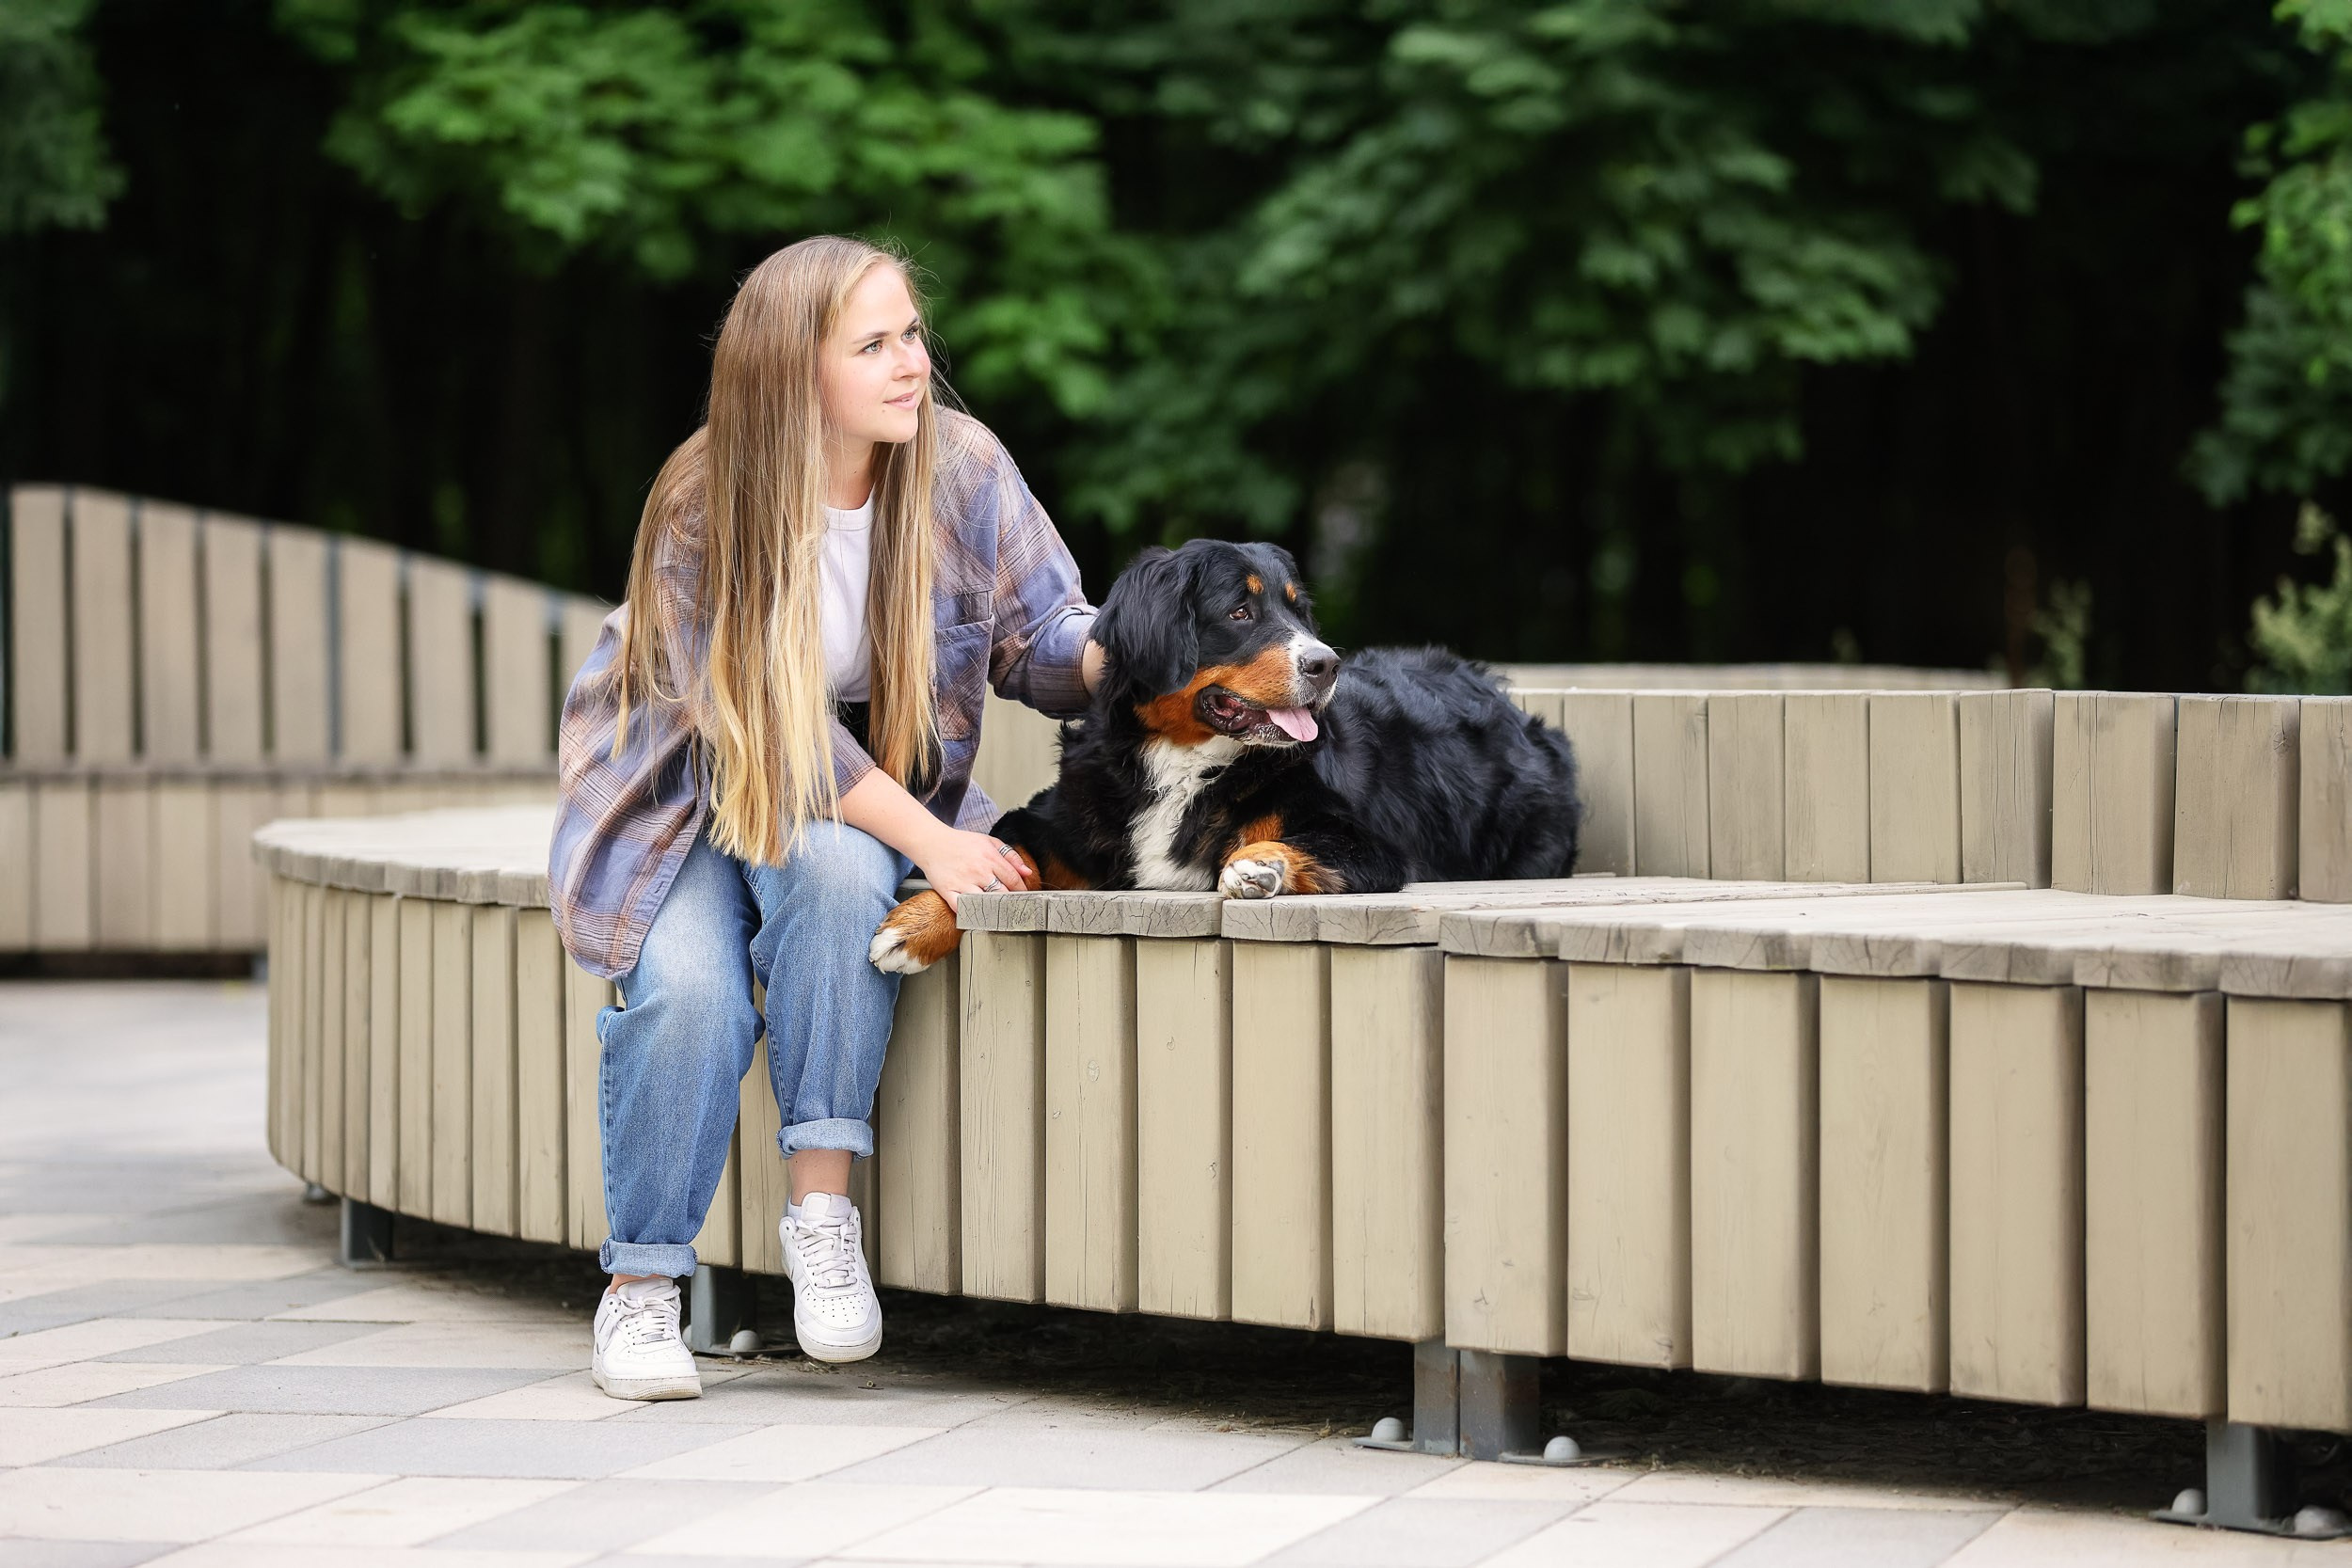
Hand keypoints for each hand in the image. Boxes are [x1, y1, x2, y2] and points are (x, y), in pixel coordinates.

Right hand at [914, 828, 1034, 909]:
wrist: (932, 842)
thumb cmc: (961, 843)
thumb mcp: (989, 842)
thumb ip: (1011, 856)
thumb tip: (1027, 872)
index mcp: (990, 858)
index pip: (1013, 879)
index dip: (1021, 891)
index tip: (1024, 897)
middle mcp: (978, 871)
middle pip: (1002, 894)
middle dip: (1011, 903)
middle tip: (1015, 908)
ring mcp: (963, 882)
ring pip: (985, 903)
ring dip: (994, 910)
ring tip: (999, 914)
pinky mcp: (948, 891)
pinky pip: (962, 908)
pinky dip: (971, 914)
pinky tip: (977, 915)